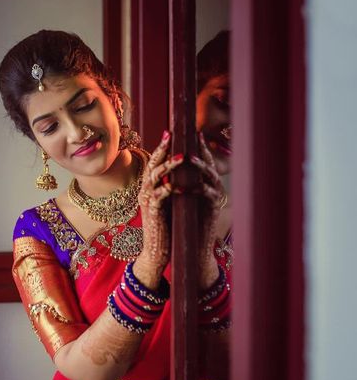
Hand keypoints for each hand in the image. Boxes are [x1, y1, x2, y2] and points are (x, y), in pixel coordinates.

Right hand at [134, 131, 182, 288]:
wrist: (157, 251)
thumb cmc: (165, 227)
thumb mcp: (167, 203)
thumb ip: (169, 188)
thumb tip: (180, 173)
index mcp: (148, 188)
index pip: (153, 163)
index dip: (161, 148)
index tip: (170, 133)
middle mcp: (144, 192)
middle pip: (151, 165)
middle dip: (161, 149)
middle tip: (170, 134)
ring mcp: (147, 201)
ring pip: (155, 178)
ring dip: (168, 166)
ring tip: (182, 157)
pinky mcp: (153, 212)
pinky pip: (160, 196)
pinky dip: (169, 188)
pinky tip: (178, 183)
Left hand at [192, 132, 224, 289]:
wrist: (190, 246)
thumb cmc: (183, 222)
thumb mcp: (178, 198)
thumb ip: (177, 182)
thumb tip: (165, 164)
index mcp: (202, 182)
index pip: (199, 160)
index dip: (194, 146)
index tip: (188, 133)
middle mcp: (211, 187)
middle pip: (208, 164)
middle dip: (201, 150)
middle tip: (193, 137)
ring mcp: (213, 197)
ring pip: (210, 177)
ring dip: (200, 167)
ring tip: (189, 159)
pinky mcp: (213, 209)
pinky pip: (207, 195)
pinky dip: (196, 190)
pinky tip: (185, 187)